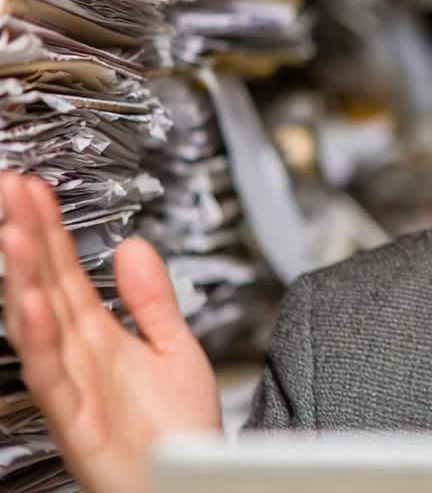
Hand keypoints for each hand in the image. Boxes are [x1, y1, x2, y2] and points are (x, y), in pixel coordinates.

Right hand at [2, 174, 221, 492]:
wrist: (193, 480)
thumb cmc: (180, 429)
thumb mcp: (174, 348)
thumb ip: (153, 299)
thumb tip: (135, 247)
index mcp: (101, 336)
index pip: (67, 272)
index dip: (51, 230)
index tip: (34, 188)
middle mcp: (80, 357)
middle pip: (46, 286)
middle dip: (28, 237)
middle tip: (12, 189)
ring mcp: (74, 386)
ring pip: (37, 324)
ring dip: (23, 277)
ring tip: (14, 231)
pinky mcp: (77, 419)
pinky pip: (50, 374)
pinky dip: (39, 338)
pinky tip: (30, 302)